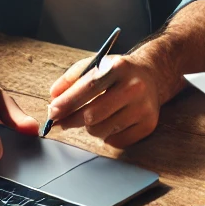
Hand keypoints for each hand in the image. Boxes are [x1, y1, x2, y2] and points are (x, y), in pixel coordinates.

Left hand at [47, 51, 161, 147]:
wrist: (152, 75)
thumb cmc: (118, 72)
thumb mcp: (96, 65)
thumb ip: (72, 78)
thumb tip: (54, 97)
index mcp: (119, 67)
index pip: (88, 87)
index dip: (67, 102)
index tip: (52, 112)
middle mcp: (134, 87)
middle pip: (92, 114)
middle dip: (72, 120)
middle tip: (62, 122)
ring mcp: (143, 107)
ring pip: (101, 130)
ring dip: (90, 128)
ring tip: (93, 118)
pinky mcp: (148, 124)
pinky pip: (115, 141)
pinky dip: (106, 136)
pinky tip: (110, 123)